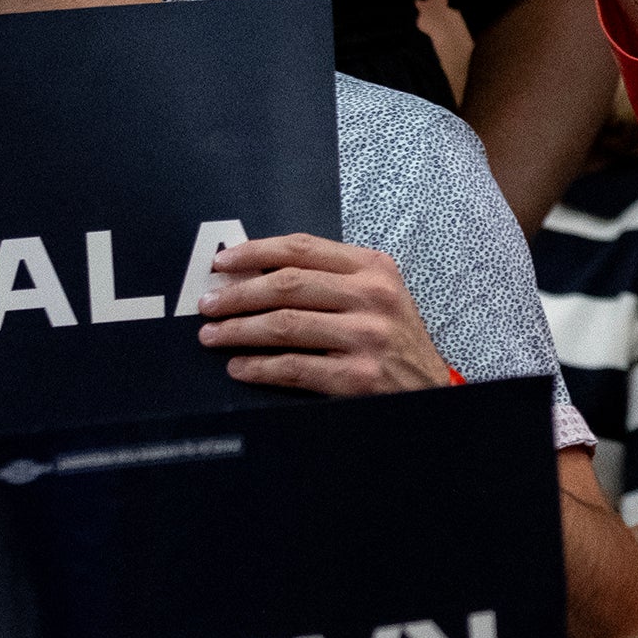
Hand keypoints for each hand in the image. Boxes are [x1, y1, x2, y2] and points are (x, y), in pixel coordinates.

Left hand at [194, 233, 453, 393]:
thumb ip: (330, 279)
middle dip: (237, 295)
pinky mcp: (358, 376)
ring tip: (212, 335)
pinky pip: (293, 367)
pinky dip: (259, 367)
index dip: (255, 252)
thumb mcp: (376, 295)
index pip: (303, 248)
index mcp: (374, 268)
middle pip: (287, 284)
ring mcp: (367, 336)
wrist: (430, 388)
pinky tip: (240, 367)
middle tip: (208, 304)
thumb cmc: (393, 340)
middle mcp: (372, 296)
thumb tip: (256, 273)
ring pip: (284, 325)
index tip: (223, 262)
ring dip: (239, 330)